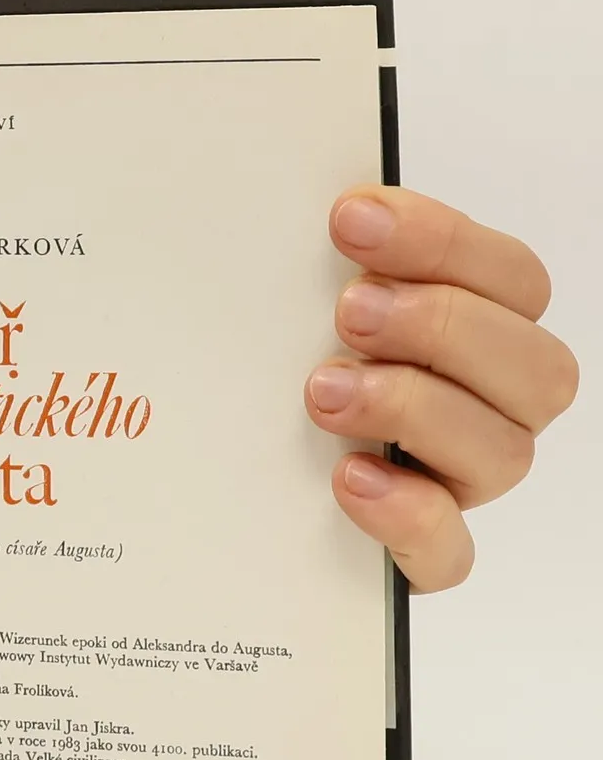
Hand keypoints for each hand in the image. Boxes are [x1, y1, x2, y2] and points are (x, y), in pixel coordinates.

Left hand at [306, 186, 577, 591]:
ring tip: (326, 392)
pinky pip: (448, 553)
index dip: (444, 242)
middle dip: (442, 326)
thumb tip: (324, 204)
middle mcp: (488, 410)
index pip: (512, 280)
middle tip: (351, 310)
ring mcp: (459, 484)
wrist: (224, 495)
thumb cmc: (280, 370)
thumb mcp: (295, 309)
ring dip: (416, 408)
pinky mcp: (419, 555)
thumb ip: (326, 263)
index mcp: (479, 334)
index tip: (351, 219)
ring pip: (503, 454)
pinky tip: (350, 479)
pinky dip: (408, 515)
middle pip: (536, 369)